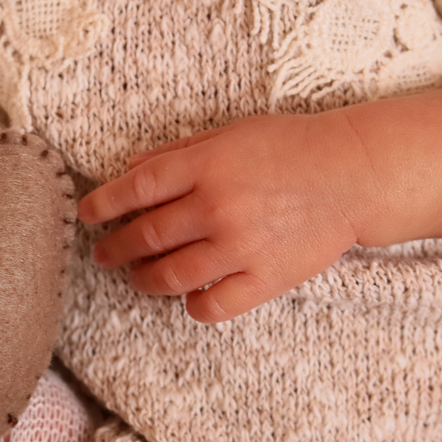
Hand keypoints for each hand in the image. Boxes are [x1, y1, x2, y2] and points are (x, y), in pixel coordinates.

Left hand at [78, 112, 369, 322]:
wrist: (355, 174)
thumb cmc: (291, 147)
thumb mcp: (230, 134)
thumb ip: (178, 152)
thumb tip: (130, 170)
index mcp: (206, 166)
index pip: (136, 189)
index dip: (102, 204)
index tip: (86, 214)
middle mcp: (217, 207)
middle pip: (146, 236)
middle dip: (115, 248)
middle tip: (103, 254)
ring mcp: (240, 246)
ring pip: (170, 276)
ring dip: (144, 280)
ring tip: (136, 277)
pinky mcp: (265, 278)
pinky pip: (213, 306)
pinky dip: (192, 306)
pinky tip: (188, 298)